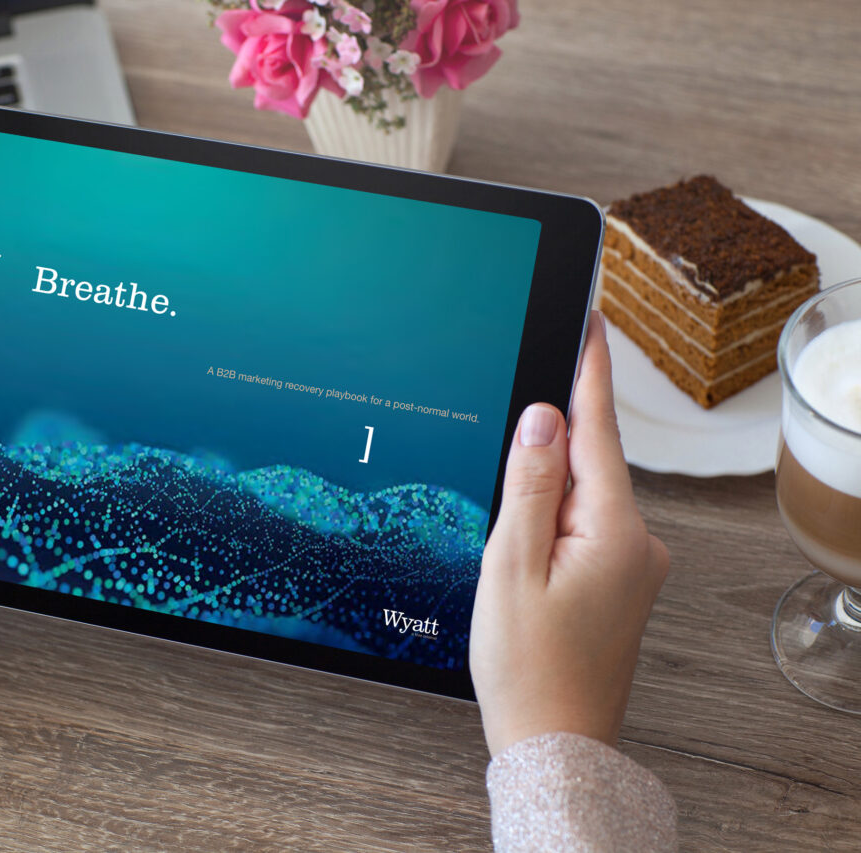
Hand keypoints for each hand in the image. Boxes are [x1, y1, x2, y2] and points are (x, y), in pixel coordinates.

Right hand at [469, 311, 669, 755]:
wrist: (556, 743)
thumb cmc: (527, 667)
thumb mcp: (511, 565)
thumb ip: (531, 484)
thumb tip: (545, 416)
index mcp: (614, 531)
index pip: (598, 429)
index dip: (591, 369)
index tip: (592, 318)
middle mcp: (637, 543)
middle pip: (589, 462)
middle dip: (551, 436)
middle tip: (514, 412)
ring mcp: (633, 566)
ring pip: (583, 497)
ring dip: (547, 488)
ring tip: (506, 522)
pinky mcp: (620, 584)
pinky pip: (586, 527)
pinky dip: (554, 518)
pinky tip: (525, 540)